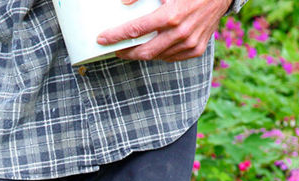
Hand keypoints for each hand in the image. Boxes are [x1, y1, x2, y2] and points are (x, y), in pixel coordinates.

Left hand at [97, 0, 231, 62]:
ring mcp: (190, 44)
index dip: (116, 36)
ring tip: (132, 48)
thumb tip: (123, 3)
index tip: (102, 40)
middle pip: (144, 52)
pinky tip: (153, 47)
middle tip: (115, 49)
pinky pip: (171, 57)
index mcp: (171, 16)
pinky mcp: (196, 49)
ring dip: (142, 53)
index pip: (135, 30)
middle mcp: (181, 33)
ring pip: (157, 56)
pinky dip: (159, 54)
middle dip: (126, 52)